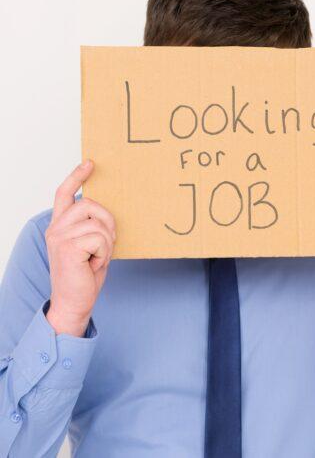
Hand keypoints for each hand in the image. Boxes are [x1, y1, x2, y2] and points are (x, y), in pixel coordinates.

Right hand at [45, 160, 115, 335]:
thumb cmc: (85, 274)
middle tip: (106, 244)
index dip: (76, 177)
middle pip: (90, 204)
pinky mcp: (68, 247)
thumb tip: (106, 211)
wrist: (75, 301)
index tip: (90, 163)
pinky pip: (100, 238)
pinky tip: (93, 264)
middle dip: (108, 222)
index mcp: (60, 225)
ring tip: (97, 257)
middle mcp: (56, 228)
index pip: (64, 194)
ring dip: (107, 242)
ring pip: (98, 223)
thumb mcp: (91, 245)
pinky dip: (104, 253)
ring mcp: (60, 237)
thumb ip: (92, 226)